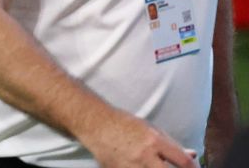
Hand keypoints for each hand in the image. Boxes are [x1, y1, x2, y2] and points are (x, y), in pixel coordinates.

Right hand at [81, 112, 195, 167]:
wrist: (95, 124)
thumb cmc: (125, 124)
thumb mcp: (151, 129)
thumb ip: (172, 144)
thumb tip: (193, 155)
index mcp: (154, 141)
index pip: (183, 162)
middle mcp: (144, 155)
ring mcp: (130, 166)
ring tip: (153, 165)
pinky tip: (139, 165)